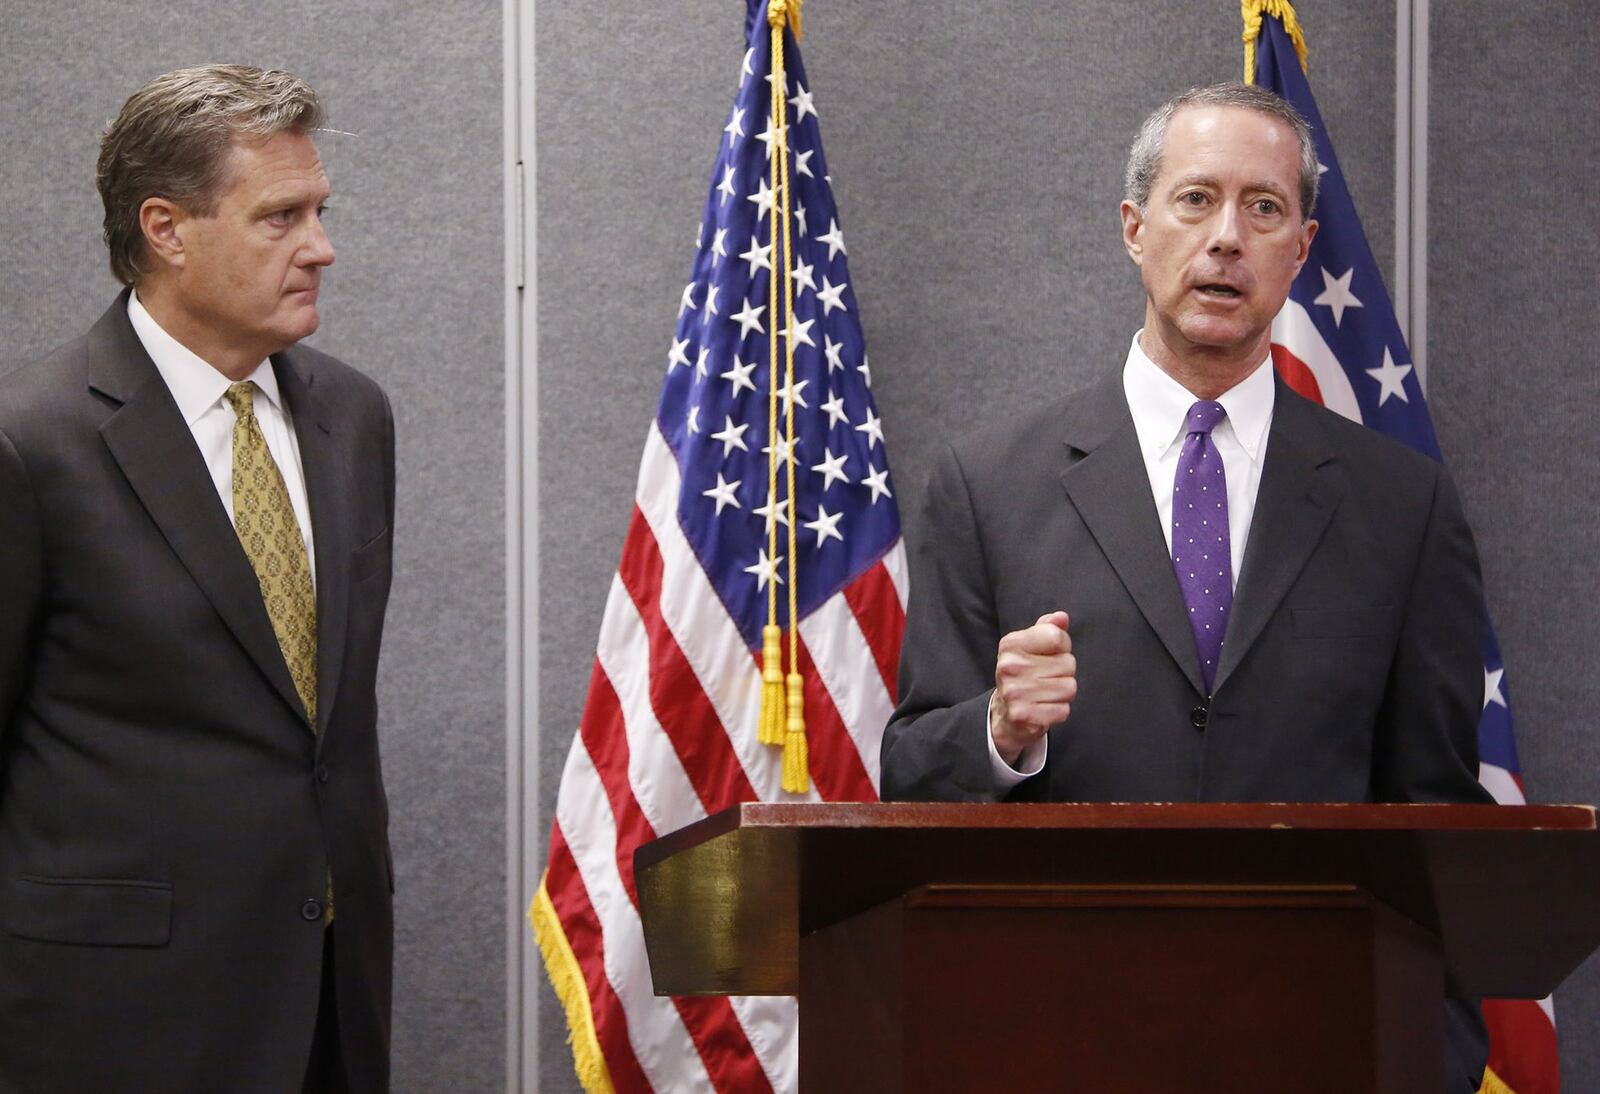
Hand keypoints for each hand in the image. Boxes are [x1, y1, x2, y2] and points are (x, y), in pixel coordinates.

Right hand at [991, 611, 1075, 764]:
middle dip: (1064, 672)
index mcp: (1011, 644)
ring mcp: (1014, 692)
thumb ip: (1048, 627)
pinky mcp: (1023, 715)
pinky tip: (1043, 707)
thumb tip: (1062, 617)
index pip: (1057, 636)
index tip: (1051, 654)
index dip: (1062, 646)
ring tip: (1045, 693)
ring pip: (1069, 688)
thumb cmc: (1025, 672)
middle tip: (1046, 678)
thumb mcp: (1031, 645)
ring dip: (1063, 693)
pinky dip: (1058, 710)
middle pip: (1068, 664)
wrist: (1005, 712)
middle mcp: (1009, 666)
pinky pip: (1063, 710)